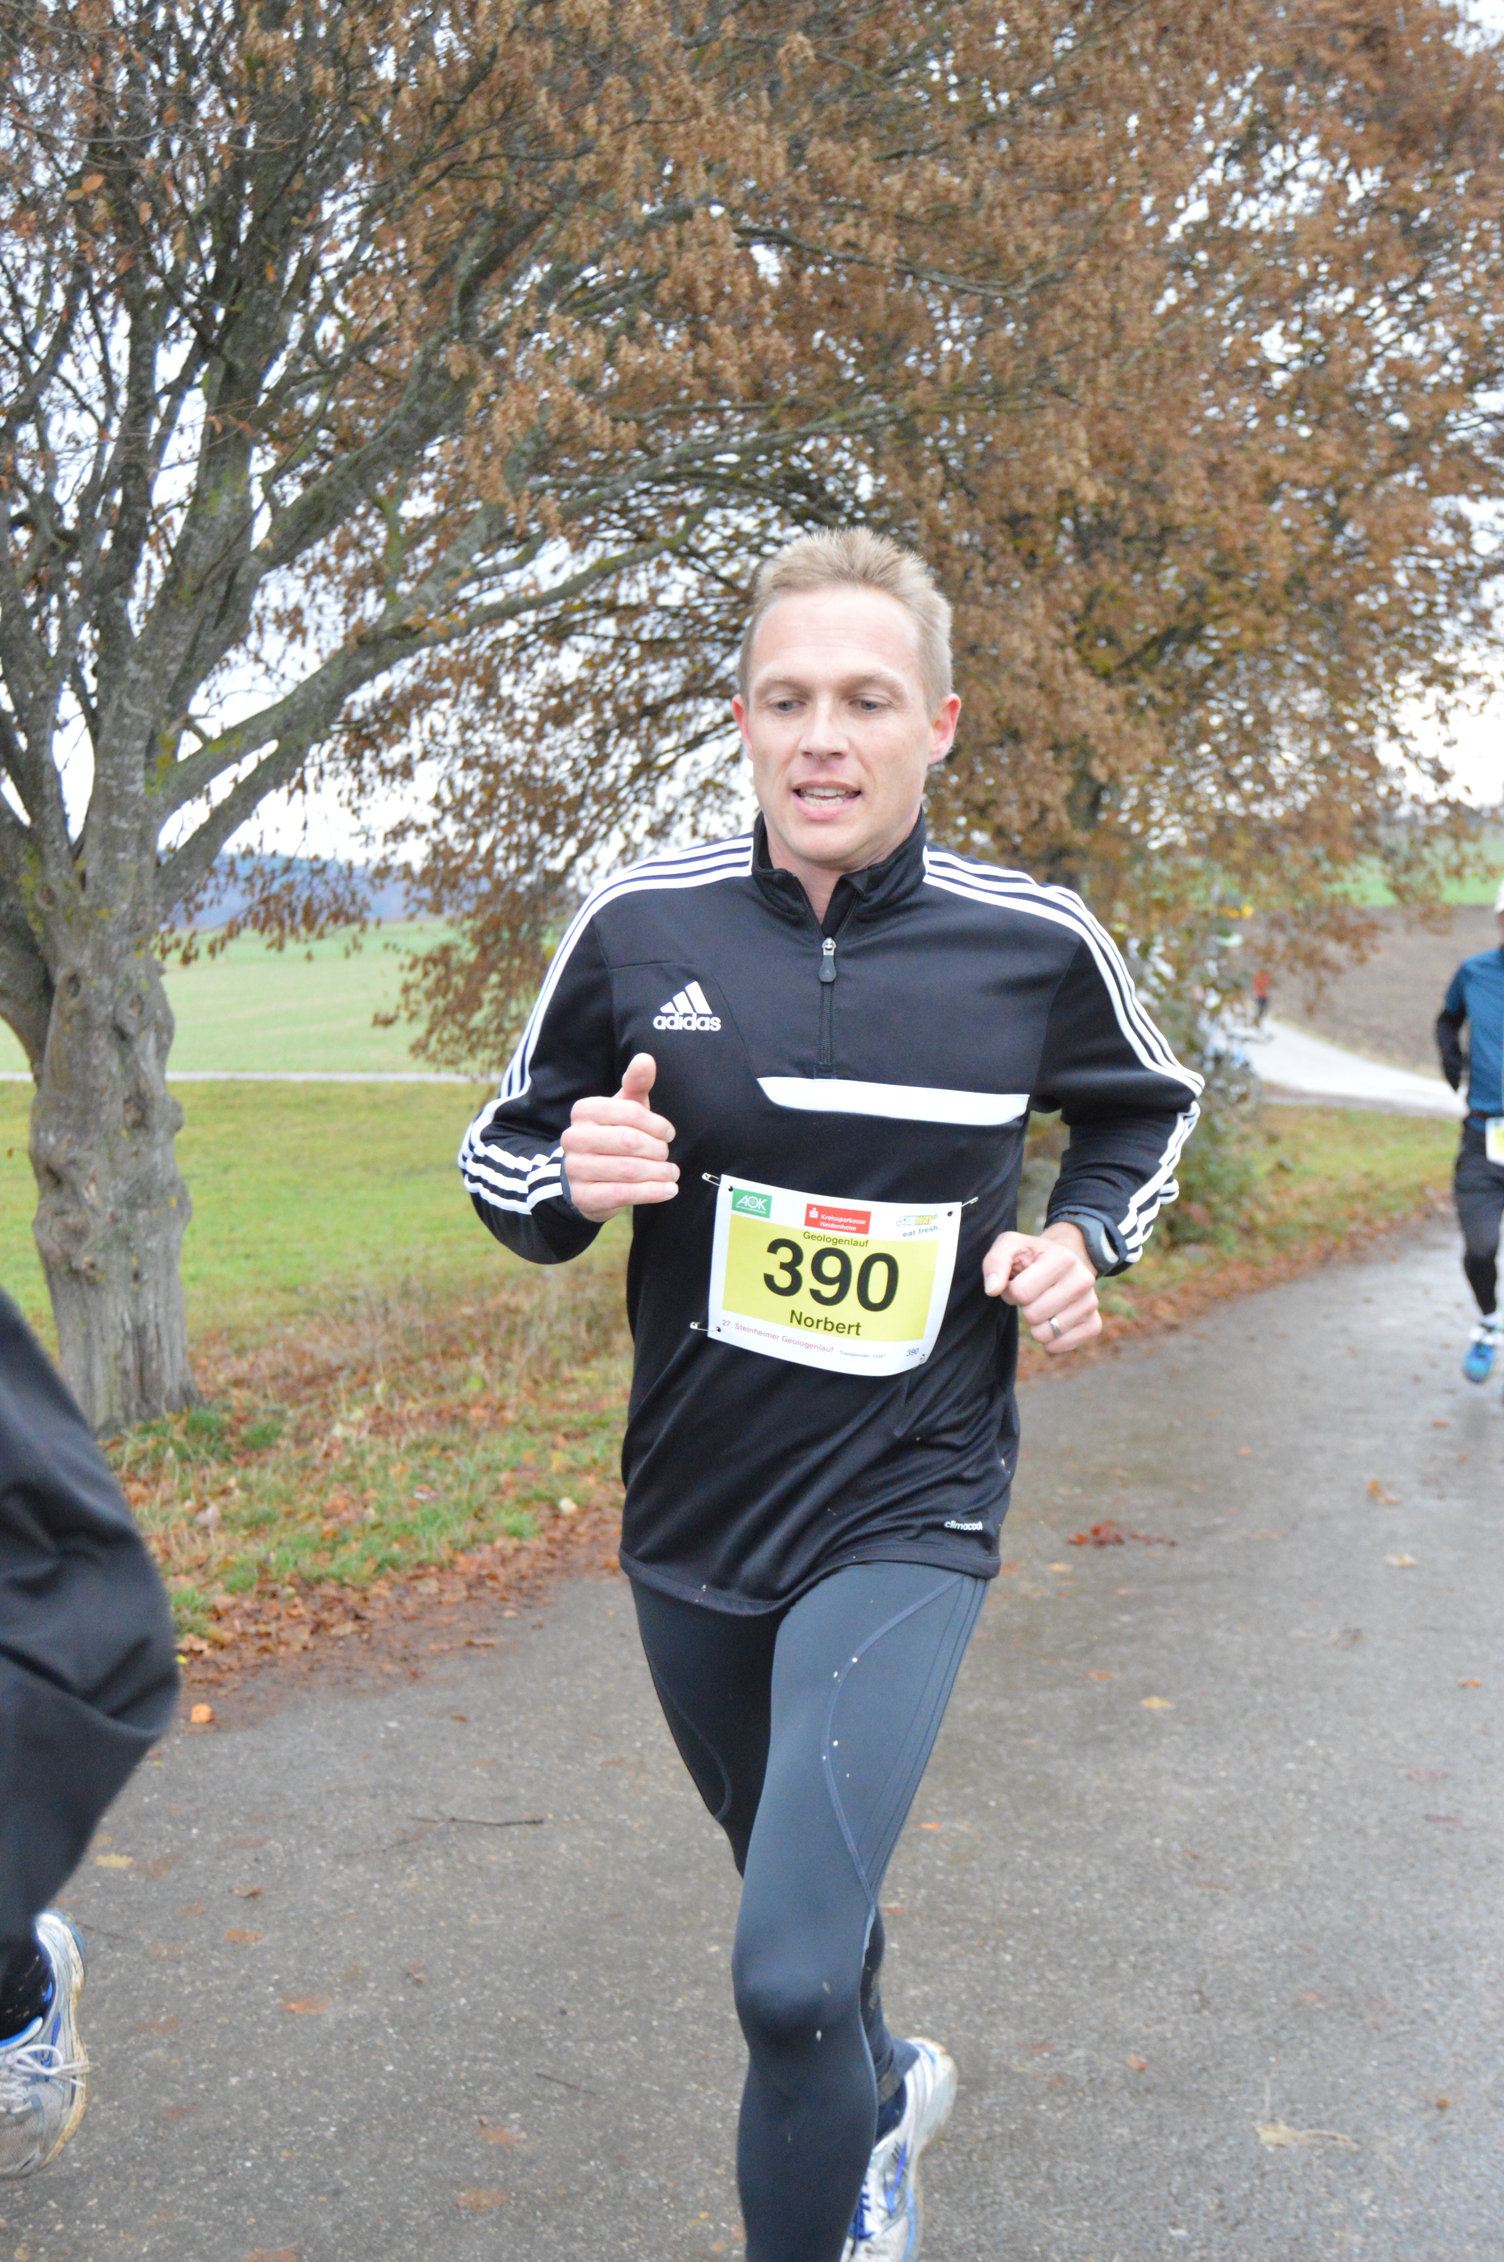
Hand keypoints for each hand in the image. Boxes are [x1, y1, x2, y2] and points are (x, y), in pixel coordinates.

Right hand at [559, 1053, 678, 1222]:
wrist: (586, 1178)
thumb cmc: (613, 1136)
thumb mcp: (624, 1108)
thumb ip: (636, 1084)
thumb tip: (645, 1058)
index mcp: (584, 1110)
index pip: (629, 1112)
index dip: (656, 1124)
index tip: (668, 1134)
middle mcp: (574, 1137)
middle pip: (629, 1141)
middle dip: (657, 1150)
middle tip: (667, 1155)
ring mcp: (576, 1168)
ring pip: (628, 1170)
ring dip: (658, 1173)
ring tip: (671, 1172)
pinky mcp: (584, 1196)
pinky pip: (623, 1194)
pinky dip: (652, 1193)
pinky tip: (668, 1190)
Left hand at [981, 1220, 1101, 1354]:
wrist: (1063, 1262)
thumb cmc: (1031, 1256)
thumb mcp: (1010, 1246)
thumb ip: (995, 1262)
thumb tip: (993, 1290)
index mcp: (1063, 1258)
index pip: (1021, 1293)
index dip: (1010, 1291)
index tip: (1017, 1281)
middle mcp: (1083, 1280)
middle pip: (1033, 1315)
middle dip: (1023, 1307)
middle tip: (1031, 1295)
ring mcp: (1091, 1304)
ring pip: (1045, 1334)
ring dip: (1035, 1324)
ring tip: (1041, 1305)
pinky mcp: (1093, 1324)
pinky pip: (1062, 1346)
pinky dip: (1048, 1342)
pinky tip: (1049, 1324)